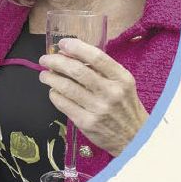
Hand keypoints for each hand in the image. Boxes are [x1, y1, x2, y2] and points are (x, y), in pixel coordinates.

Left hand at [39, 38, 142, 155]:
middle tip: (45, 59)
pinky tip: (54, 92)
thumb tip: (69, 54)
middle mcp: (111, 93)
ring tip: (45, 75)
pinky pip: (62, 103)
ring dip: (50, 78)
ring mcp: (98, 109)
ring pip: (65, 87)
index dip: (76, 47)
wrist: (135, 137)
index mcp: (121, 79)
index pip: (96, 57)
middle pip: (76, 70)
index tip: (63, 43)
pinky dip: (54, 94)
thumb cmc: (125, 107)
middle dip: (55, 61)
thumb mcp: (123, 84)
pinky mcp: (86, 122)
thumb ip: (101, 69)